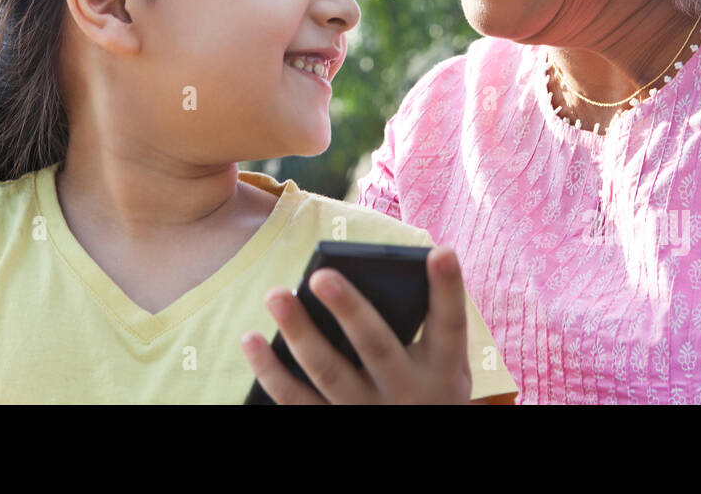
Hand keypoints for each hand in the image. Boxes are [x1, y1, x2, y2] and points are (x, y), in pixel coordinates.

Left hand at [240, 244, 472, 403]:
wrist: (418, 449)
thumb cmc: (428, 391)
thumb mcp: (443, 369)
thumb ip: (422, 328)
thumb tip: (374, 273)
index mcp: (442, 370)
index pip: (450, 324)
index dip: (448, 288)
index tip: (442, 251)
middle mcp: (407, 394)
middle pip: (376, 347)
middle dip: (349, 310)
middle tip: (321, 275)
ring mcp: (367, 413)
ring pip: (329, 373)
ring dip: (298, 332)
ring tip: (276, 294)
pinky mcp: (335, 426)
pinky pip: (295, 401)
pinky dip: (270, 371)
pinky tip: (250, 339)